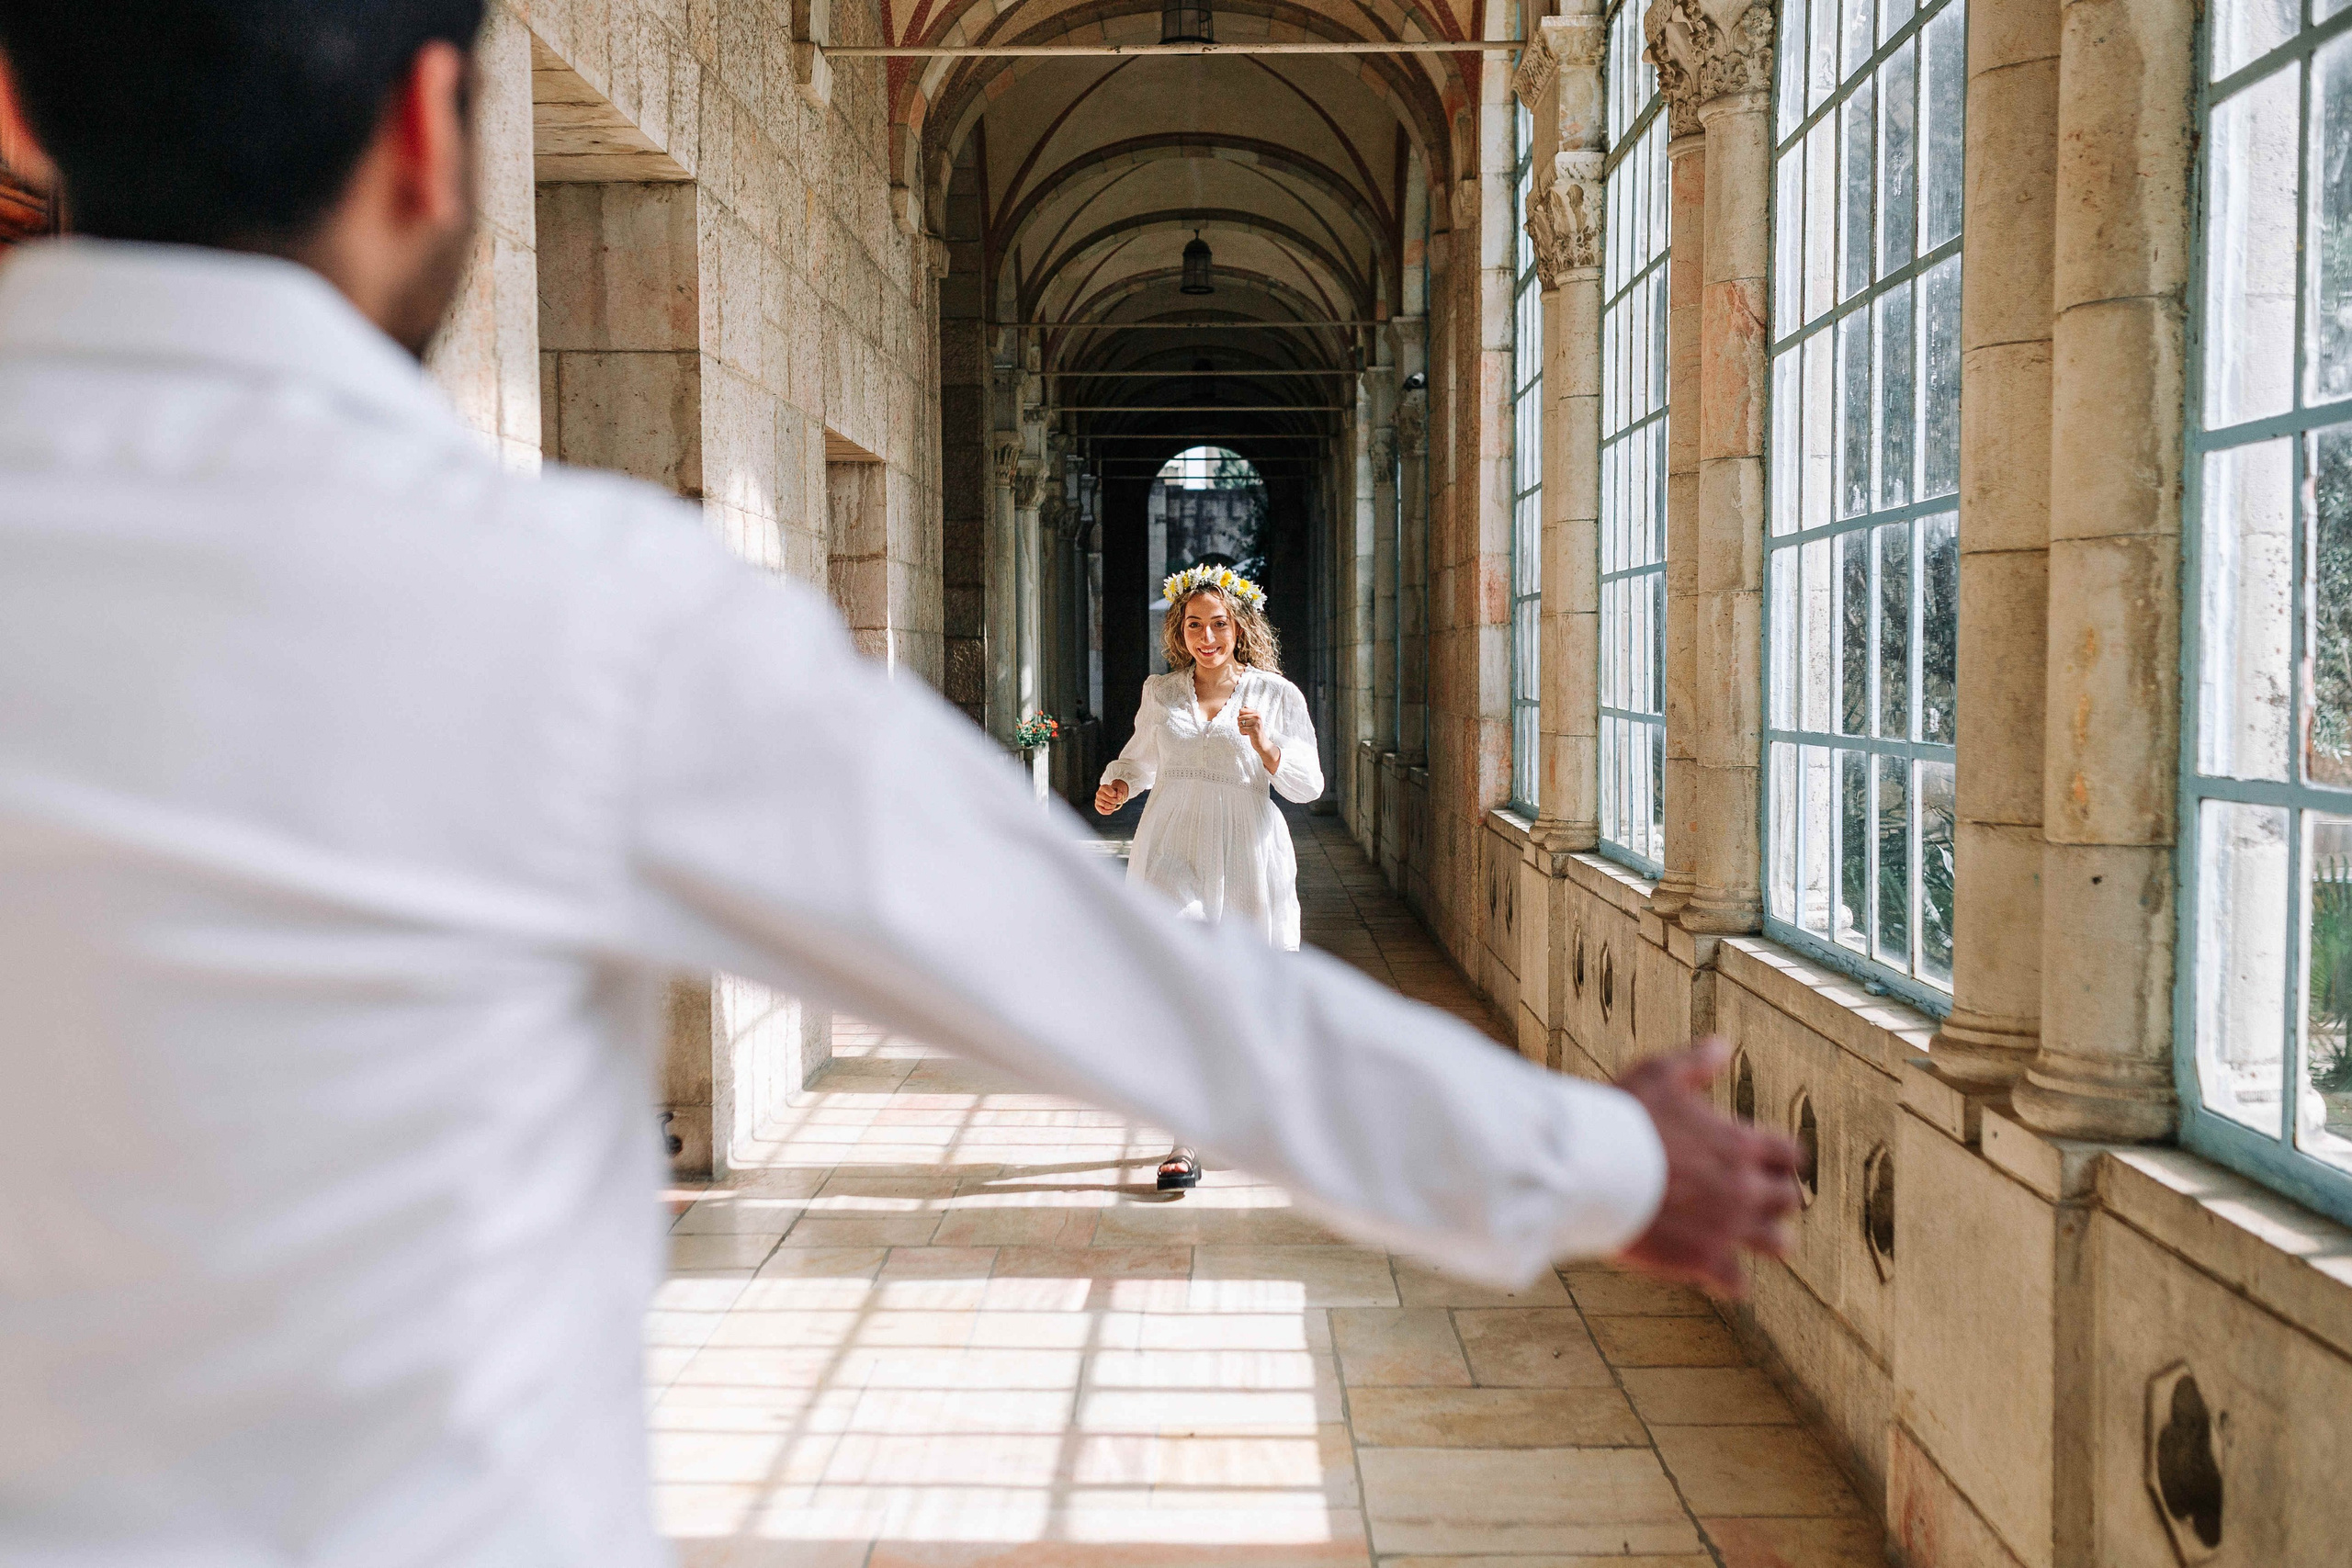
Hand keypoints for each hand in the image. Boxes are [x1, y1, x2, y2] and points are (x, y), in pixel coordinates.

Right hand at [1094, 778, 1129, 814]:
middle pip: (1111, 801)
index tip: (1116, 795)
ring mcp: (1097, 799)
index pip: (1113, 794)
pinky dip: (1109, 812)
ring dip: (1113, 807)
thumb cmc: (1112, 792)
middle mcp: (1099, 793)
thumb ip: (1119, 793)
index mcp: (1103, 787)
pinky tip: (1111, 809)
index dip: (1117, 796)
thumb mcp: (1117, 790)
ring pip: (1107, 806)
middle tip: (1116, 801)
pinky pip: (1103, 811)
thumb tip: (1119, 795)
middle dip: (1116, 802)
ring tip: (1113, 805)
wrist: (1108, 794)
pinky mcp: (1096, 805)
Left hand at [1235, 706, 1263, 739]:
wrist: (1262, 742)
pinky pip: (1241, 729)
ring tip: (1249, 730)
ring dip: (1241, 729)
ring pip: (1239, 723)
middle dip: (1240, 724)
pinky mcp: (1253, 730)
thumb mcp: (1253, 720)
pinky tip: (1249, 734)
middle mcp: (1257, 716)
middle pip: (1239, 717)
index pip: (1241, 710)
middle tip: (1248, 727)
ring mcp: (1256, 723)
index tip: (1247, 721)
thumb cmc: (1255, 730)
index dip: (1240, 717)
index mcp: (1256, 713)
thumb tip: (1244, 706)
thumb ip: (1249, 713)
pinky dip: (1242, 733)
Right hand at [1613, 1038, 1802, 1296]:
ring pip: (1779, 1245)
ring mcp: (1730, 1227)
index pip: (1791, 1154)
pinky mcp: (1706, 1260)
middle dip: (1774, 1199)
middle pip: (1790, 1200)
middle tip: (1749, 1198)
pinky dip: (1729, 1281)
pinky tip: (1714, 1274)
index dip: (1780, 1158)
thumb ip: (1696, 1063)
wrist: (1594, 1171)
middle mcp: (1746, 1188)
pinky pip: (1737, 1283)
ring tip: (1742, 1238)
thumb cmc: (1625, 1118)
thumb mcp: (1660, 1074)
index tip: (1764, 1161)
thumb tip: (1722, 1045)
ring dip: (1766, 1241)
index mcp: (1741, 1144)